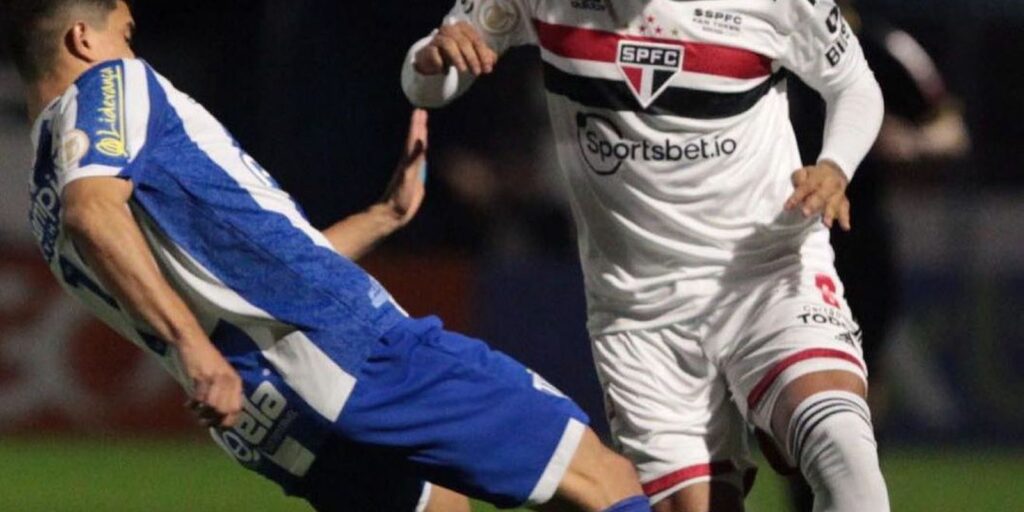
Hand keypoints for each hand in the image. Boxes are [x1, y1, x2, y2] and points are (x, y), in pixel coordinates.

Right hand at [180, 338, 242, 428]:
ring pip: (211, 407)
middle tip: (203, 422)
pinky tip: (188, 404)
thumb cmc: (206, 361)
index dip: (228, 421)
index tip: (217, 427)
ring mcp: (216, 378)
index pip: (237, 409)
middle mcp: (229, 381)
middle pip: (224, 411)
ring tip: (195, 412)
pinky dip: (192, 405)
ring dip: (201, 414)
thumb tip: (220, 418)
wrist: (192, 342)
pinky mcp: (202, 377)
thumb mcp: (221, 375)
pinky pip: (198, 399)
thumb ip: (224, 392)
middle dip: (213, 421)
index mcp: (236, 381)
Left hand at [381, 109, 428, 226]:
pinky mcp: (415, 179)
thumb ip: (414, 158)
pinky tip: (424, 152)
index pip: (414, 138)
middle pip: (415, 140)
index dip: (417, 125)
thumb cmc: (399, 196)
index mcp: (407, 160)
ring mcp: (412, 170)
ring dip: (420, 137)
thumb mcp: (408, 176)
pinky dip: (422, 154)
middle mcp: (409, 162)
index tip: (419, 111)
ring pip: (417, 149)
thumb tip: (420, 140)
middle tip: (421, 112)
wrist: (393, 213)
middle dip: (419, 126)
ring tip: (423, 126)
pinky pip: (420, 162)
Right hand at [414, 21, 497, 75]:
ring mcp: (438, 37)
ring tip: (463, 71)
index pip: (476, 40)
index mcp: (463, 28)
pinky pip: (434, 54)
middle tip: (477, 72)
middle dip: (472, 58)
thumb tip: (492, 61)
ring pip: (449, 44)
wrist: (434, 57)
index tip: (488, 69)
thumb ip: (484, 56)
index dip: (483, 55)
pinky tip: (445, 72)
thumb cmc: (457, 53)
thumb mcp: (472, 54)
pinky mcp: (429, 48)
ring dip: (457, 58)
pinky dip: (441, 63)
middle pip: (464, 42)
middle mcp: (451, 29)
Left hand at [785, 160, 851, 230]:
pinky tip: (845, 227)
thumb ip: (799, 178)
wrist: (835, 171)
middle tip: (805, 214)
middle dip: (814, 205)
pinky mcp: (843, 201)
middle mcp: (830, 184)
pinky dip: (845, 218)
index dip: (797, 196)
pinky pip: (845, 209)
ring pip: (834, 203)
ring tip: (826, 224)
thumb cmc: (814, 175)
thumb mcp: (804, 172)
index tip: (788, 207)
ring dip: (830, 214)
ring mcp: (838, 193)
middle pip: (821, 195)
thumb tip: (799, 186)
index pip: (806, 186)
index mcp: (818, 176)